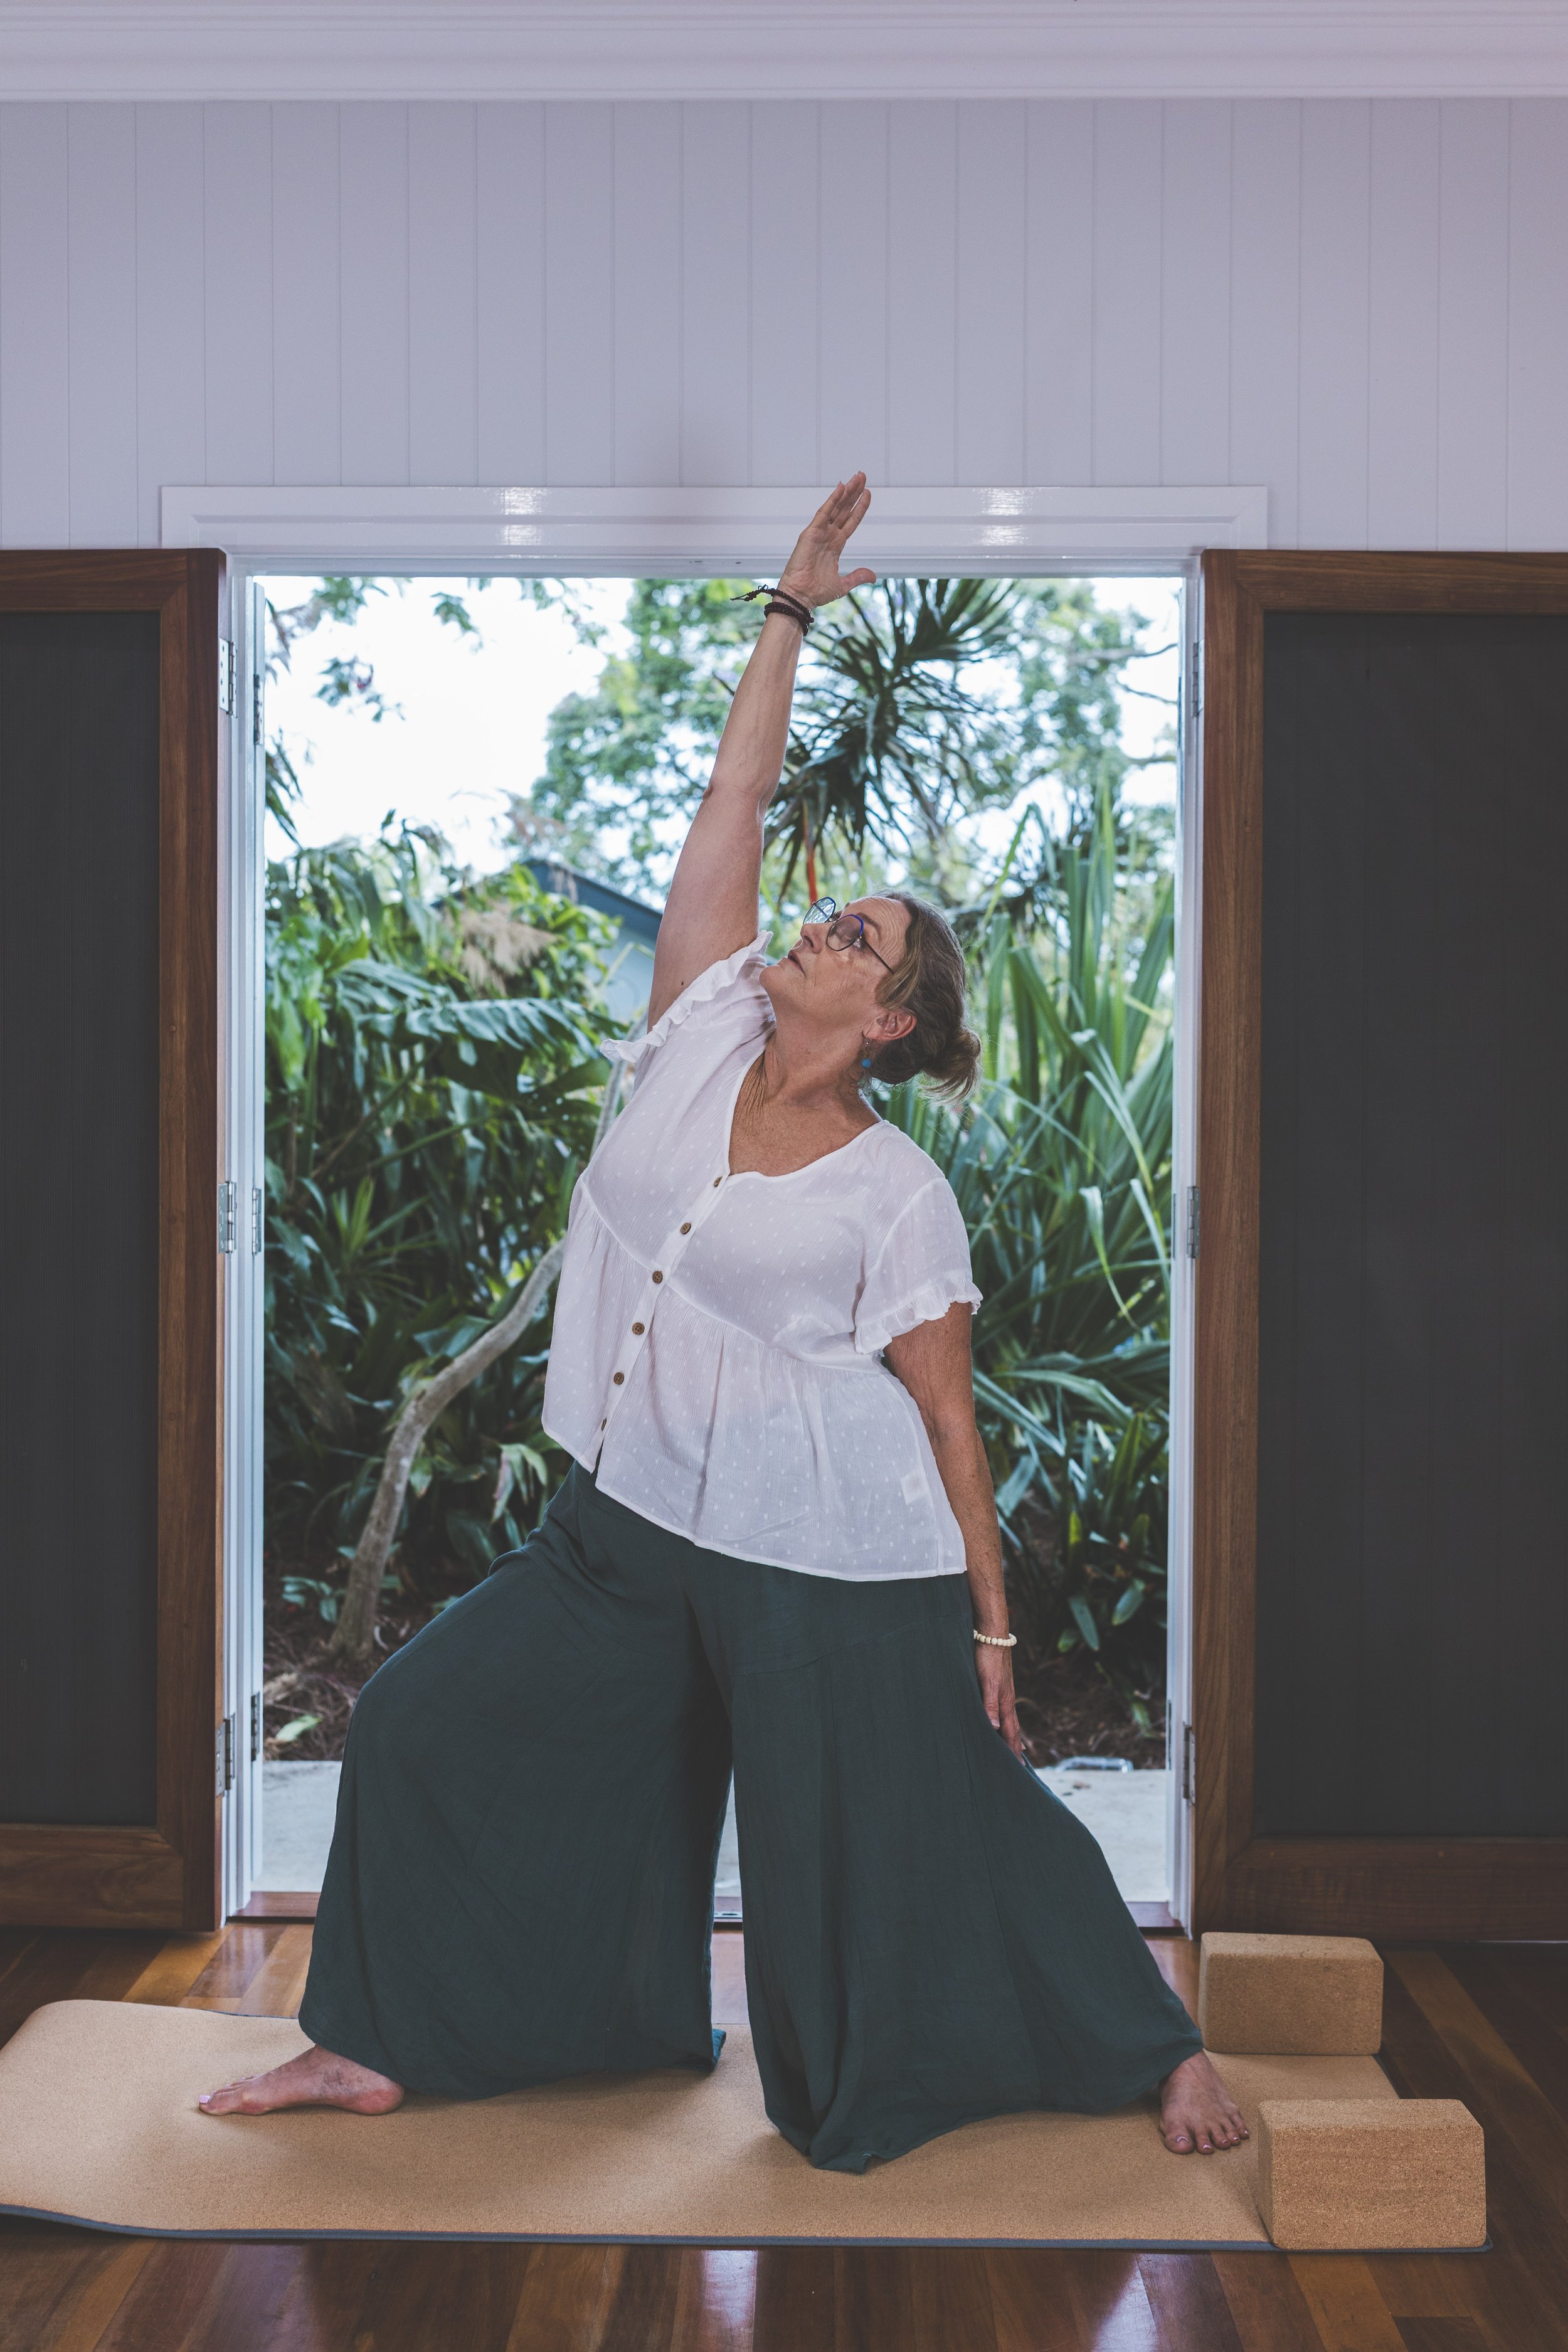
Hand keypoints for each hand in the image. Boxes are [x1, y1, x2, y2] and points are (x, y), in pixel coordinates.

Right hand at [777, 474, 876, 610]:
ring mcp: (819, 533)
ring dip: (846, 492)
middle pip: (844, 509)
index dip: (859, 507)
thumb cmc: (816, 592)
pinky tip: (841, 487)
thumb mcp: (843, 584)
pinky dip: (832, 500)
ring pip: (835, 507)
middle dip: (854, 493)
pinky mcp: (810, 533)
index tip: (868, 493)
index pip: (850, 521)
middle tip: (863, 475)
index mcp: (835, 545)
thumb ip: (857, 576)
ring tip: (857, 477)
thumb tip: (873, 576)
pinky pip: (823, 513)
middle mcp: (828, 536)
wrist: (800, 597)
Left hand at [974, 1642, 1024, 1758]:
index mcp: (1005, 1702)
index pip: (1011, 1732)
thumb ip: (989, 1705)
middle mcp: (1007, 1699)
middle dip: (1016, 1746)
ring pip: (1010, 1718)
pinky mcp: (999, 1684)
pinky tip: (1004, 1718)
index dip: (1013, 1749)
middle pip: (1014, 1728)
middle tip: (1020, 1765)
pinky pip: (1005, 1709)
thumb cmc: (987, 1658)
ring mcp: (1005, 1691)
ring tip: (1016, 1746)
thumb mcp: (986, 1682)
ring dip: (1013, 1734)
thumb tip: (995, 1729)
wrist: (992, 1635)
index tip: (1018, 1767)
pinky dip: (1007, 1720)